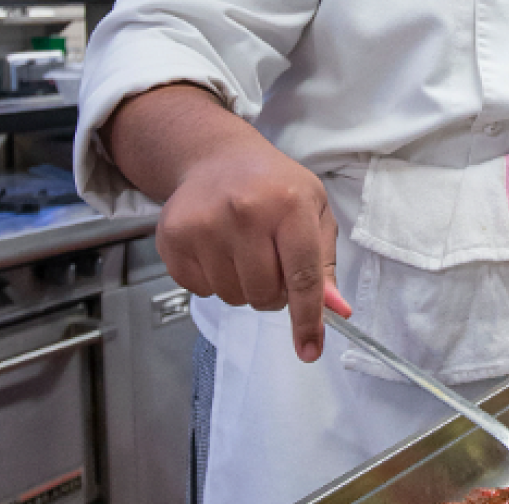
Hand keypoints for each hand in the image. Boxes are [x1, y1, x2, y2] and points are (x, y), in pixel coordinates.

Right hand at [155, 133, 351, 361]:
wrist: (216, 157)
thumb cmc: (275, 186)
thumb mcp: (313, 210)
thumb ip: (323, 262)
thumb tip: (336, 310)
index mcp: (290, 205)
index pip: (303, 276)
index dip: (308, 319)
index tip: (310, 351)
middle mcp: (245, 212)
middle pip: (265, 294)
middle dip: (273, 293)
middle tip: (271, 264)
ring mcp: (205, 224)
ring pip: (232, 297)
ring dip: (243, 286)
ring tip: (244, 250)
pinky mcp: (173, 237)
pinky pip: (199, 290)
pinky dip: (213, 280)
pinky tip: (217, 248)